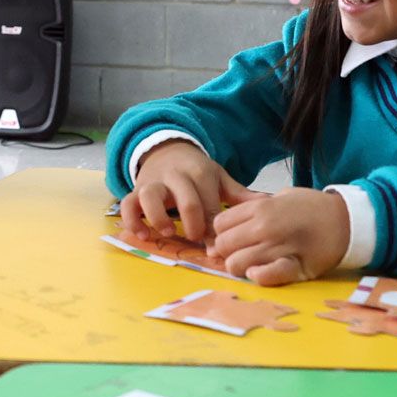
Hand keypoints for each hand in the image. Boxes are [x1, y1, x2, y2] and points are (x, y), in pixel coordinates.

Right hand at [122, 140, 260, 242]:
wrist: (167, 150)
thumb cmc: (197, 172)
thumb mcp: (219, 178)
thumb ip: (240, 195)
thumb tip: (268, 205)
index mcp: (201, 174)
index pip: (210, 202)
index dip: (214, 226)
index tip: (218, 246)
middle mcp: (176, 176)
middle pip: (185, 197)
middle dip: (193, 221)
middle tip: (197, 238)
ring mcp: (153, 183)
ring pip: (150, 195)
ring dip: (159, 216)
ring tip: (169, 232)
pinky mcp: (136, 190)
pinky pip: (128, 204)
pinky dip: (133, 219)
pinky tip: (143, 235)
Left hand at [208, 187, 349, 285]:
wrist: (346, 221)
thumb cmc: (312, 208)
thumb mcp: (282, 196)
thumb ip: (255, 208)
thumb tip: (230, 223)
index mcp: (261, 207)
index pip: (220, 224)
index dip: (223, 232)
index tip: (233, 236)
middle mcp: (265, 227)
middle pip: (223, 245)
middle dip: (227, 251)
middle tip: (241, 251)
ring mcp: (279, 248)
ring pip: (236, 264)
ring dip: (240, 267)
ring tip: (252, 263)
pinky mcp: (294, 267)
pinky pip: (265, 276)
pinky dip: (258, 276)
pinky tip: (260, 273)